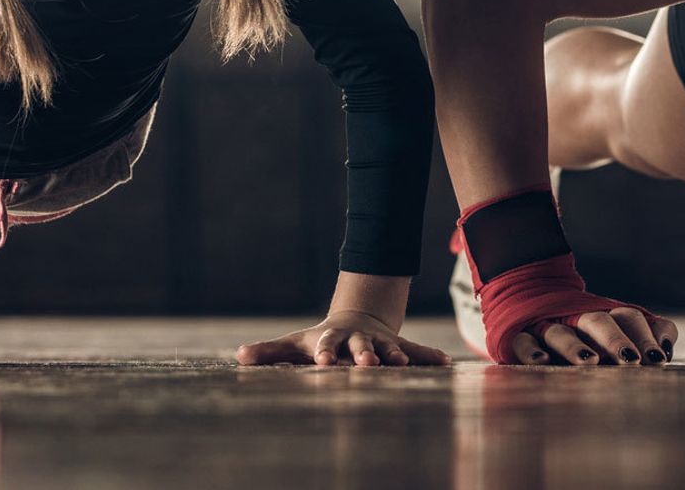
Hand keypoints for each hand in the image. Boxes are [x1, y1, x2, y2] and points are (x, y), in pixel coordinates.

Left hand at [235, 311, 451, 366]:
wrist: (356, 319)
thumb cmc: (318, 341)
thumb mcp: (294, 345)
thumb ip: (268, 351)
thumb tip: (238, 356)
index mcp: (331, 339)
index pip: (326, 346)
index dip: (325, 353)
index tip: (322, 362)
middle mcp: (357, 339)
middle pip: (359, 346)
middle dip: (363, 355)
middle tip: (366, 363)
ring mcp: (379, 342)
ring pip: (388, 349)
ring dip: (395, 357)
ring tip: (403, 364)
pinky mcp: (397, 347)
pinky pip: (415, 351)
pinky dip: (430, 356)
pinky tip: (446, 364)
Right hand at [507, 306, 677, 366]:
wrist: (528, 298)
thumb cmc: (586, 330)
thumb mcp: (618, 329)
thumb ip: (649, 333)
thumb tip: (667, 349)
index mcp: (605, 314)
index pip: (629, 318)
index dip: (644, 336)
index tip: (658, 359)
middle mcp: (577, 318)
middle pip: (598, 322)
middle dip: (615, 340)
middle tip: (631, 361)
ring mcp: (547, 326)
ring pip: (560, 333)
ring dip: (575, 346)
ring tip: (589, 362)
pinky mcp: (519, 336)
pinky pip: (523, 341)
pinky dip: (532, 350)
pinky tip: (543, 362)